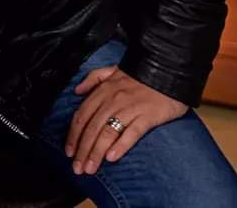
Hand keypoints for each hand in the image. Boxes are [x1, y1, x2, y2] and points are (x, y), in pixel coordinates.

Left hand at [64, 65, 187, 175]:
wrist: (168, 69)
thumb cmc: (140, 73)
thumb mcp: (112, 69)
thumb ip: (93, 78)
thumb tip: (77, 91)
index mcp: (104, 89)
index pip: (82, 115)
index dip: (73, 135)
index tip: (68, 151)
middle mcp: (113, 99)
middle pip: (92, 127)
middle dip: (82, 149)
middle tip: (77, 168)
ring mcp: (130, 108)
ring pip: (108, 132)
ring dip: (96, 152)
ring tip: (91, 168)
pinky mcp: (147, 116)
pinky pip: (131, 132)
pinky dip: (120, 145)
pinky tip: (111, 157)